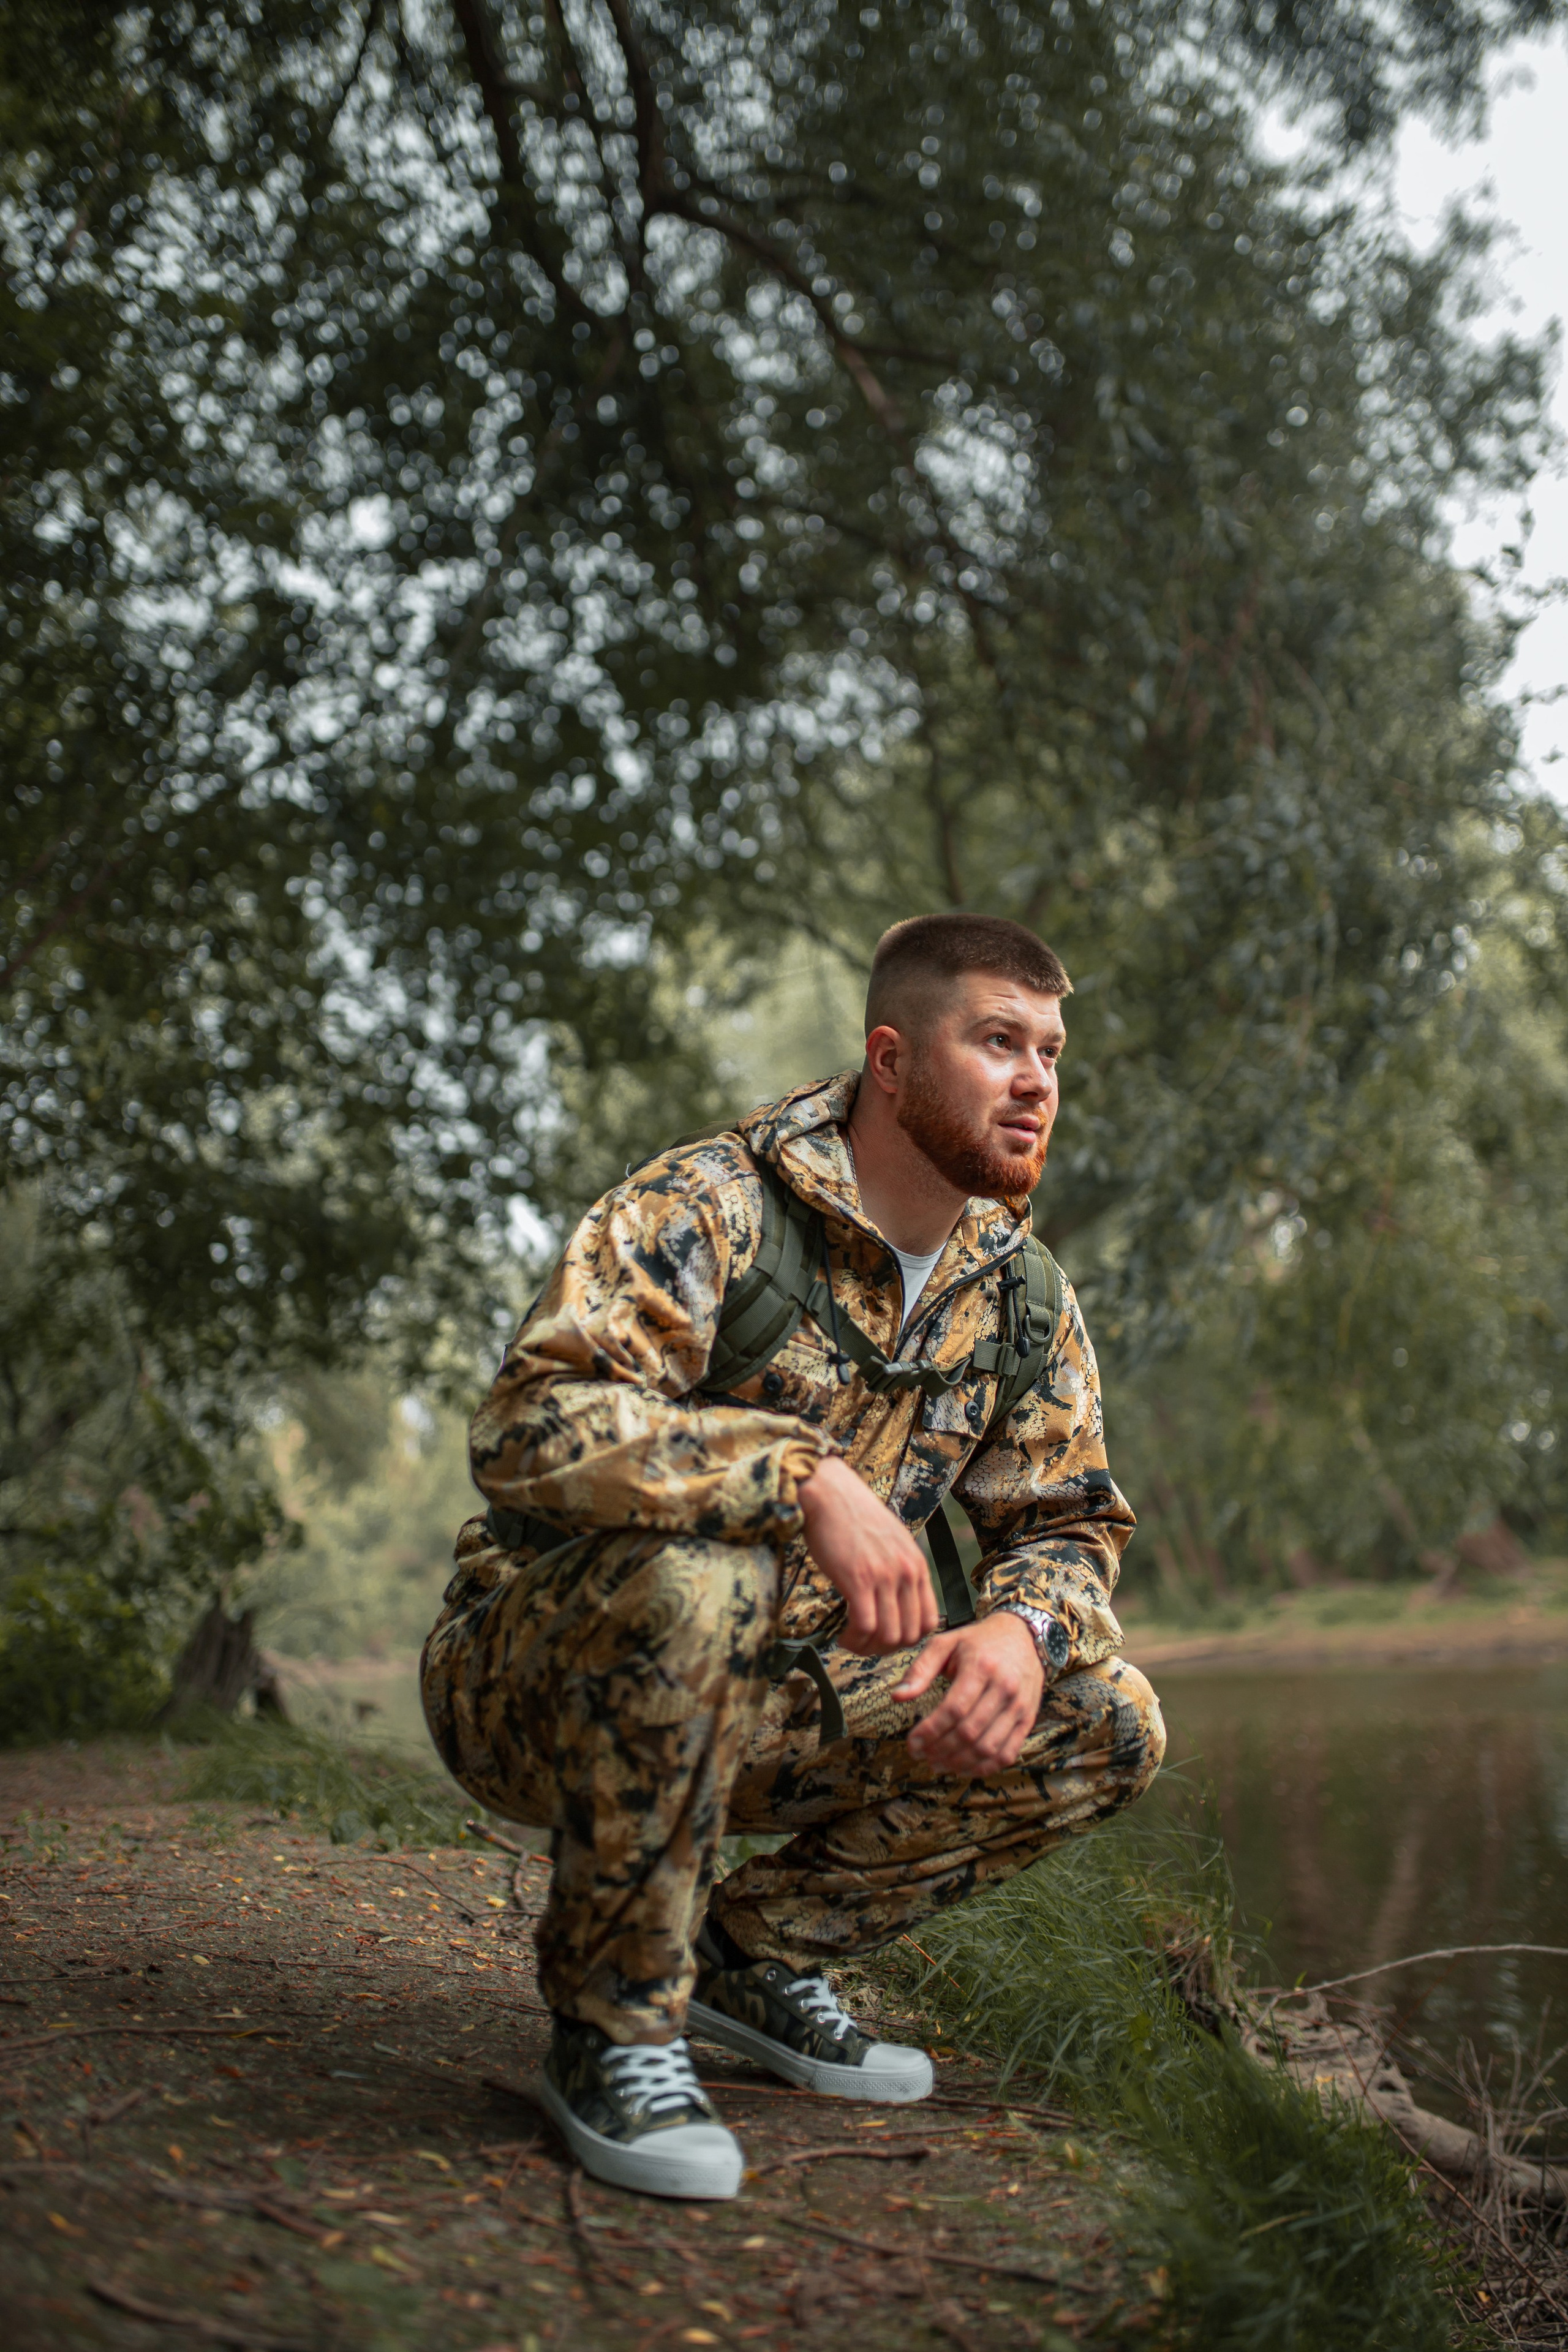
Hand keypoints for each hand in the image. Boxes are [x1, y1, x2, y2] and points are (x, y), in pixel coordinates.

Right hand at [798, 1455, 939, 1654]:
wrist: (830, 1493)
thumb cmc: (854, 1517)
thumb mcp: (891, 1542)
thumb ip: (899, 1570)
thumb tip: (896, 1602)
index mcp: (917, 1564)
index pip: (929, 1621)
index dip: (908, 1639)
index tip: (886, 1638)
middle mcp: (906, 1572)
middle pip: (909, 1635)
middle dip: (886, 1649)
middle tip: (866, 1644)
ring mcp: (884, 1576)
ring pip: (888, 1635)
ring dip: (868, 1647)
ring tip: (851, 1641)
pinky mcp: (858, 1579)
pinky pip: (864, 1625)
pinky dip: (854, 1638)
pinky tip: (842, 1634)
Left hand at [894, 1613, 1044, 1776]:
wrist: (1024, 1636)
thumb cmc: (979, 1641)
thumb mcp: (945, 1644)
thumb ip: (920, 1670)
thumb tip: (897, 1696)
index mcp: (981, 1667)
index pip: (953, 1709)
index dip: (930, 1731)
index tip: (912, 1742)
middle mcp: (1003, 1688)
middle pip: (969, 1732)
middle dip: (940, 1749)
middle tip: (921, 1755)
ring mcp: (1019, 1706)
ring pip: (987, 1747)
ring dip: (959, 1762)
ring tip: (937, 1763)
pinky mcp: (1027, 1719)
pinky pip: (1007, 1753)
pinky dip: (984, 1767)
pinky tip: (964, 1767)